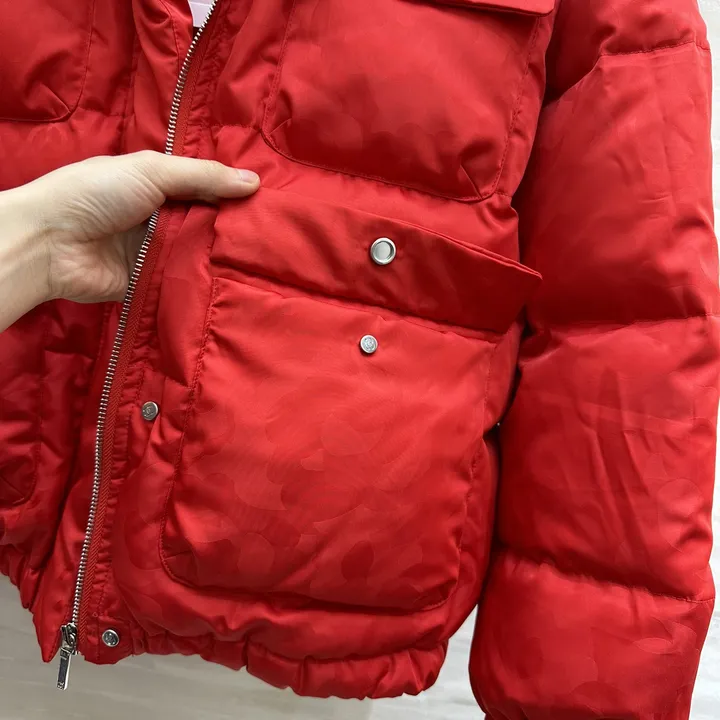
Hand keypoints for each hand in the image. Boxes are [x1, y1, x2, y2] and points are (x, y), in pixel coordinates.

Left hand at [0, 151, 259, 329]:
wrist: (51, 243)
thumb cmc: (96, 193)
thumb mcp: (152, 172)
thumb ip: (202, 177)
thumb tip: (254, 183)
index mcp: (158, 184)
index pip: (206, 189)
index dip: (234, 195)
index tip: (270, 205)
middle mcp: (160, 217)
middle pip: (206, 223)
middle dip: (232, 229)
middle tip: (273, 237)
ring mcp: (155, 251)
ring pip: (198, 253)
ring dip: (220, 257)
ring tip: (264, 261)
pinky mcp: (151, 282)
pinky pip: (183, 281)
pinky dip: (202, 281)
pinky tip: (235, 284)